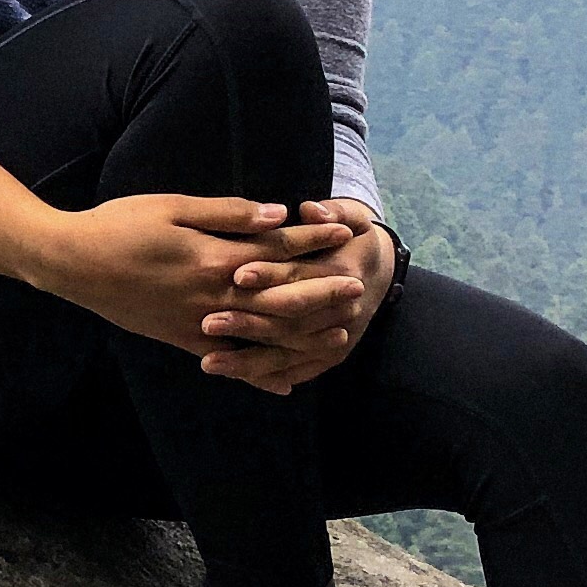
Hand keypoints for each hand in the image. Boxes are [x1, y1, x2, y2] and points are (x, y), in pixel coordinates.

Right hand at [15, 190, 330, 359]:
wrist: (71, 264)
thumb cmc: (119, 225)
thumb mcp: (172, 207)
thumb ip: (227, 214)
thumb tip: (277, 215)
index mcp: (213, 257)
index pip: (277, 249)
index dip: (313, 238)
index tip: (346, 231)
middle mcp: (213, 295)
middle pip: (280, 296)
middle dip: (322, 290)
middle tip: (358, 287)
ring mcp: (198, 323)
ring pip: (262, 333)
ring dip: (303, 333)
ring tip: (338, 331)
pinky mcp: (181, 339)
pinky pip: (229, 359)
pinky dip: (259, 372)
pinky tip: (283, 383)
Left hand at [196, 201, 393, 394]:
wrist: (377, 271)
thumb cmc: (351, 237)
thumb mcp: (353, 215)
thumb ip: (334, 211)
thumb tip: (310, 210)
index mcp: (341, 273)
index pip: (300, 275)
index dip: (270, 275)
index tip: (236, 275)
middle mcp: (342, 312)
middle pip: (291, 320)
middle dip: (250, 323)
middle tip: (208, 323)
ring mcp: (338, 339)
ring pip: (290, 352)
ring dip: (250, 360)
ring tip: (208, 361)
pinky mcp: (329, 357)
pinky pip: (296, 370)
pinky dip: (266, 376)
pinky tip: (233, 376)